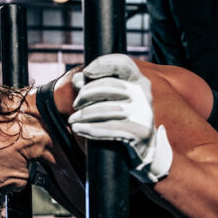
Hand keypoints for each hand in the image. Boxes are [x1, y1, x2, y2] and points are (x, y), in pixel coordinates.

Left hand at [69, 54, 172, 182]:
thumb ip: (94, 88)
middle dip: (86, 94)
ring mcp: (144, 113)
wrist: (144, 153)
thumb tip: (78, 80)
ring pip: (106, 108)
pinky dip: (90, 129)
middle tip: (75, 105)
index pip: (123, 63)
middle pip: (109, 85)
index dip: (103, 64)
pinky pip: (109, 128)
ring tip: (73, 121)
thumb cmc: (123, 123)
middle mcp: (144, 95)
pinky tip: (79, 129)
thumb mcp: (111, 102)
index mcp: (139, 82)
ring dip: (84, 115)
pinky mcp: (140, 132)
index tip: (87, 72)